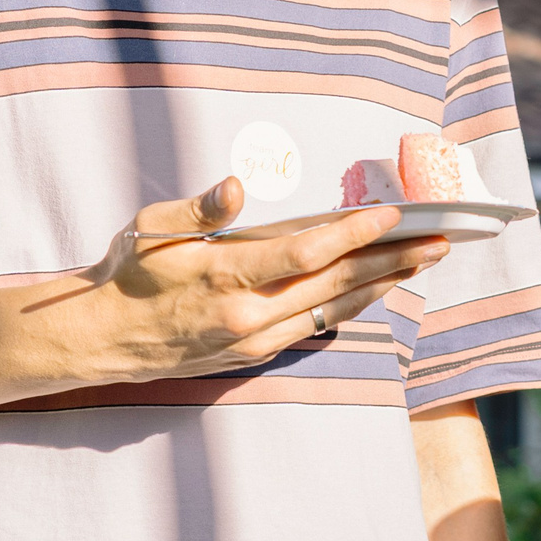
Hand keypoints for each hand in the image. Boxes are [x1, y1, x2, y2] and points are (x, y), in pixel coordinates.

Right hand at [86, 175, 447, 381]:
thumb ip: (197, 210)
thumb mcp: (150, 230)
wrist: (102, 338)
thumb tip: (234, 186)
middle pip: (337, 284)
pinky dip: (351, 306)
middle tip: (437, 241)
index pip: (307, 252)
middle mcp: (249, 316)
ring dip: (382, 284)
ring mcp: (256, 340)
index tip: (393, 214)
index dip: (355, 232)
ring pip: (335, 309)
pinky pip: (317, 327)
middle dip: (391, 259)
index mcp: (226, 278)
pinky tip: (375, 289)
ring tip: (422, 262)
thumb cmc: (127, 274)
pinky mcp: (256, 354)